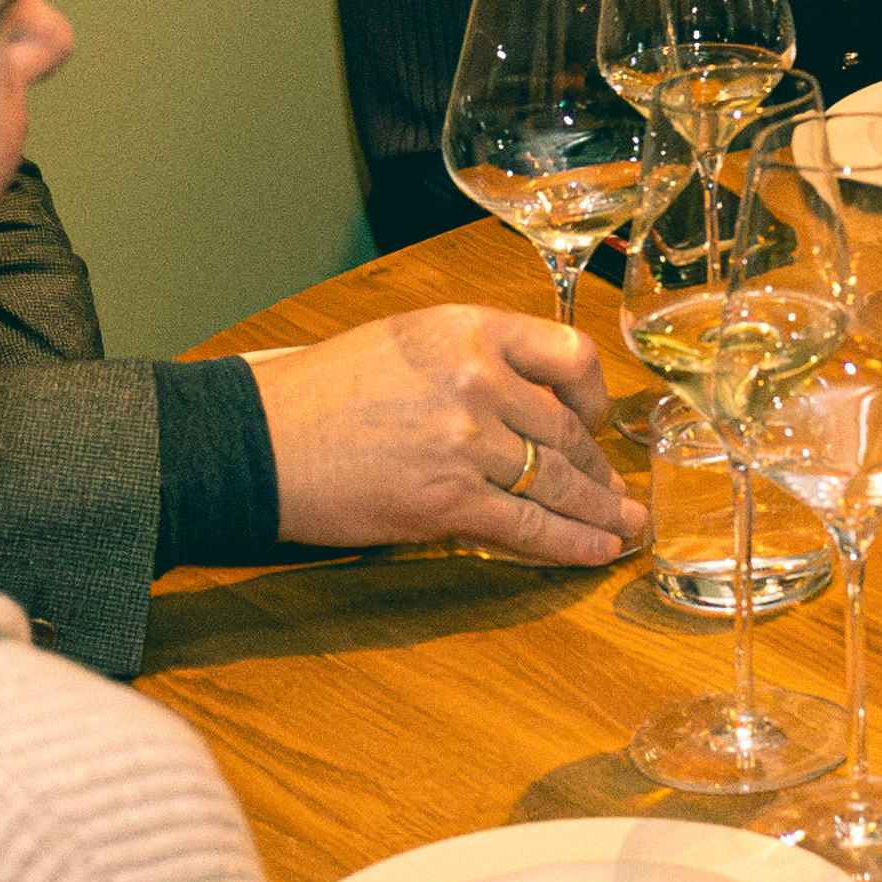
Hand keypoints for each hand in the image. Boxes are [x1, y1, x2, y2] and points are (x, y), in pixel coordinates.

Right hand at [245, 307, 642, 564]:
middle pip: (567, 429)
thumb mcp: (406, 343)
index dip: (594, 395)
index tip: (596, 421)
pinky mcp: (447, 501)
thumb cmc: (321, 393)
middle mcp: (478, 377)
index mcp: (470, 329)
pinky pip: (526, 525)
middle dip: (598, 470)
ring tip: (624, 529)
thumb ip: (472, 359)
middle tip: (618, 494)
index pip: (569, 354)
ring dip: (598, 512)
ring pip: (556, 481)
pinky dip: (568, 543)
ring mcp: (466, 440)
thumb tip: (529, 399)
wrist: (257, 441)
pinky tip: (594, 552)